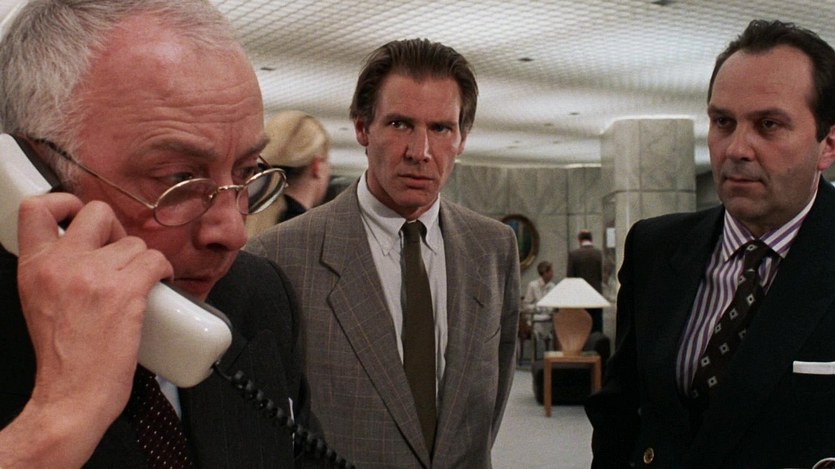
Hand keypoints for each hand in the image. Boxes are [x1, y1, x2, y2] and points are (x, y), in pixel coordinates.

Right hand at [0, 193, 172, 466]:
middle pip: (98, 212)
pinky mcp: (125, 290)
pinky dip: (164, 272)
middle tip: (119, 256)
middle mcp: (61, 264)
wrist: (72, 396)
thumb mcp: (40, 302)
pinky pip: (156, 260)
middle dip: (116, 230)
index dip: (65, 202)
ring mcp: (94, 275)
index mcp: (35, 267)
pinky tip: (158, 287)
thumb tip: (84, 249)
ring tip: (138, 287)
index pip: (37, 208)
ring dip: (143, 262)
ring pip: (135, 243)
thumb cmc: (63, 358)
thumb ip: (54, 270)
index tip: (80, 215)